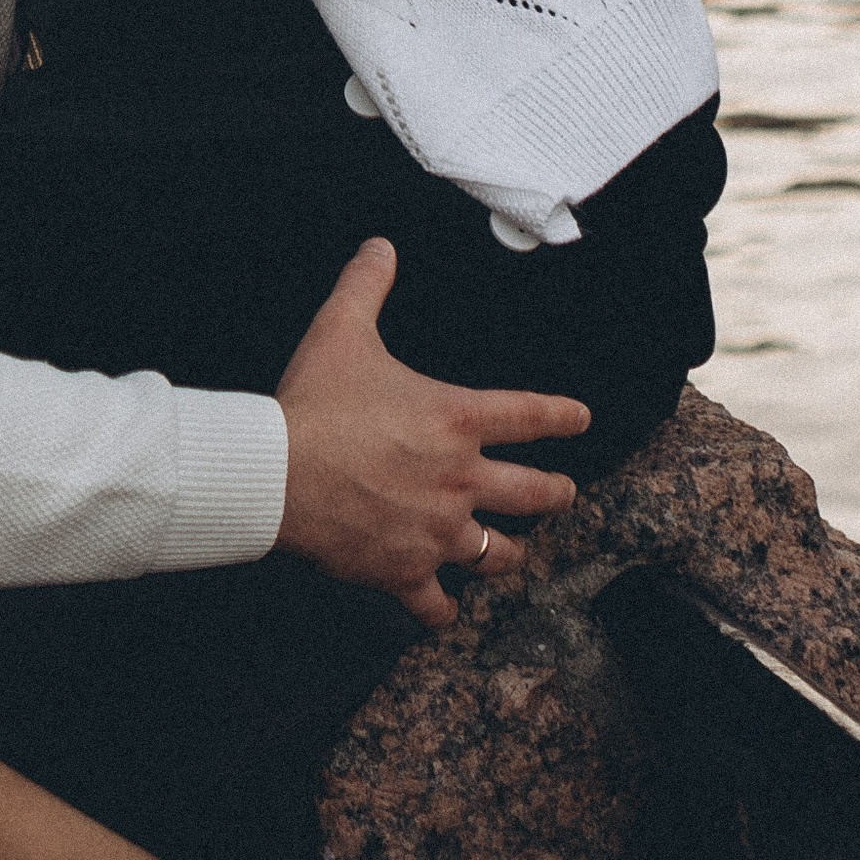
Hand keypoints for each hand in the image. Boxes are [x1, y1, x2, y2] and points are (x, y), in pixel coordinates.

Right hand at [275, 240, 584, 624]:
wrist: (277, 473)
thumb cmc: (314, 402)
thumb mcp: (342, 329)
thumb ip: (367, 285)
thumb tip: (379, 247)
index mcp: (456, 420)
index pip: (528, 415)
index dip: (562, 416)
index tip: (583, 419)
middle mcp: (460, 480)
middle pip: (533, 494)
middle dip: (556, 494)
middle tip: (566, 494)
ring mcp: (437, 532)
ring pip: (498, 555)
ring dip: (510, 553)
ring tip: (516, 554)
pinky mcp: (405, 572)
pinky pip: (438, 606)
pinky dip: (443, 611)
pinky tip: (445, 612)